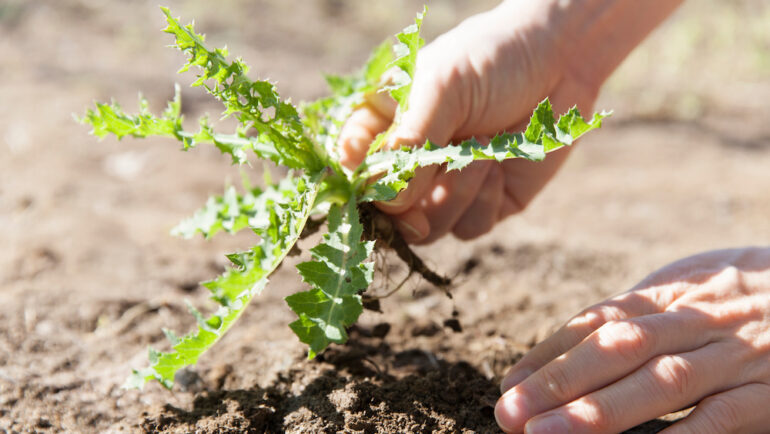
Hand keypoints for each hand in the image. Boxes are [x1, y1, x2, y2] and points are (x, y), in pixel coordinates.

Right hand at [338, 0, 599, 243]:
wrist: (560, 59)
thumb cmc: (490, 59)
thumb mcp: (442, 86)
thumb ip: (411, 140)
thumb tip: (391, 202)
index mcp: (384, 129)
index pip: (352, 171)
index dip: (359, 185)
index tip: (380, 180)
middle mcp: (409, 164)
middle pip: (385, 214)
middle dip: (408, 204)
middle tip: (435, 174)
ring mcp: (444, 188)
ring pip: (426, 229)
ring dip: (452, 195)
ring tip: (481, 153)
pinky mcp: (484, 204)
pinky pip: (468, 228)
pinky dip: (482, 202)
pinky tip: (498, 164)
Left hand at [495, 247, 769, 432]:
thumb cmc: (754, 296)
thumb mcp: (700, 283)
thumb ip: (648, 308)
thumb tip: (582, 334)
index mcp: (676, 292)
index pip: (599, 318)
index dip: (551, 350)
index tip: (511, 382)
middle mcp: (701, 319)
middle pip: (618, 347)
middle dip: (558, 381)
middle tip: (509, 411)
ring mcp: (738, 357)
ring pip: (660, 382)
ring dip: (598, 411)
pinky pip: (719, 420)